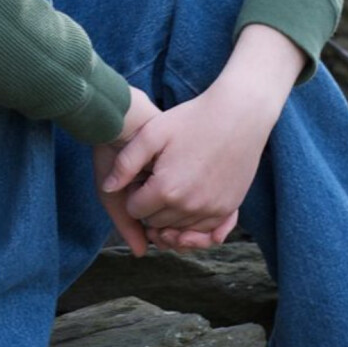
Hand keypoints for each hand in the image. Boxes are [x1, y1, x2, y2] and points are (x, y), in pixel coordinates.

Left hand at [96, 33, 302, 254]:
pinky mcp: (228, 210)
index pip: (134, 211)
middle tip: (159, 178)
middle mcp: (189, 207)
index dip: (134, 193)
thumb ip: (125, 162)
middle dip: (150, 206)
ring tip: (175, 184)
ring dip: (171, 214)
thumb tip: (107, 188)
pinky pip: (202, 231)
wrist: (240, 115)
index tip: (144, 175)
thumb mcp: (153, 133)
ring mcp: (211, 211)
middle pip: (154, 223)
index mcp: (166, 190)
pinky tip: (191, 197)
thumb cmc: (193, 119)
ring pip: (177, 229)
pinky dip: (193, 221)